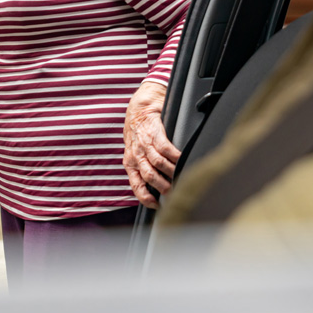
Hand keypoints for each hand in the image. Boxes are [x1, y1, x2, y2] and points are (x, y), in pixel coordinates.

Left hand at [122, 81, 180, 208]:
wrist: (140, 107)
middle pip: (149, 177)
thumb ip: (143, 166)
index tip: (157, 206)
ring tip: (180, 178)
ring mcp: (145, 144)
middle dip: (163, 187)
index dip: (146, 198)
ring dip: (171, 173)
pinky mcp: (155, 133)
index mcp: (130, 162)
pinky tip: (183, 160)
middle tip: (174, 192)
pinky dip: (176, 157)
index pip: (136, 186)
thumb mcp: (135, 151)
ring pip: (158, 164)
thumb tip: (158, 185)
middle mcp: (136, 155)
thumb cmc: (140, 131)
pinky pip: (166, 149)